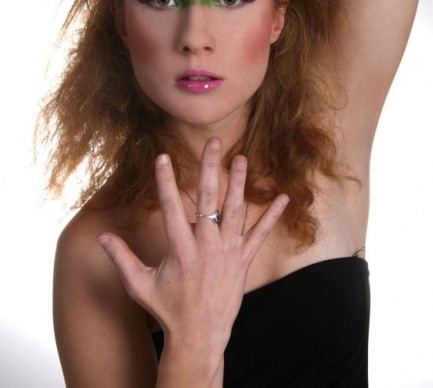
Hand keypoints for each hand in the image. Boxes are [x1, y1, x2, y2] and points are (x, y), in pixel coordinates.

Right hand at [97, 138, 287, 353]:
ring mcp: (228, 253)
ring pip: (236, 211)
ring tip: (241, 158)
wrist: (199, 337)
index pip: (170, 208)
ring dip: (239, 183)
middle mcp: (206, 246)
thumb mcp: (139, 285)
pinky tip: (284, 198)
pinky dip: (272, 216)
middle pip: (209, 200)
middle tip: (214, 142)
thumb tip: (101, 237)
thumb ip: (122, 258)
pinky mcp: (243, 261)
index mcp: (180, 249)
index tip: (163, 157)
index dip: (166, 182)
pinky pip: (260, 235)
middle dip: (210, 168)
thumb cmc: (167, 309)